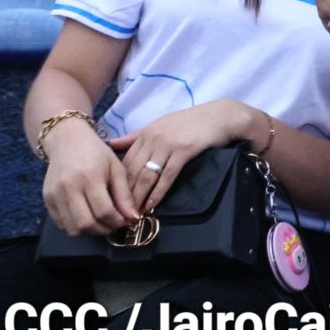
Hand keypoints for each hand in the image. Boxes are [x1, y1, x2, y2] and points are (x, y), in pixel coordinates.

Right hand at [42, 120, 137, 236]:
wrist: (67, 141)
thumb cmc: (96, 153)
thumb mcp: (116, 168)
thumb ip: (124, 194)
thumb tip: (132, 217)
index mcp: (90, 177)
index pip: (104, 211)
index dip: (118, 221)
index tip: (127, 220)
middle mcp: (68, 187)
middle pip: (86, 224)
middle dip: (104, 230)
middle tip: (114, 224)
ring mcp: (54, 194)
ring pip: (72, 228)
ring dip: (90, 232)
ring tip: (101, 222)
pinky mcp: (47, 199)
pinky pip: (61, 224)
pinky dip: (76, 227)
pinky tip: (87, 216)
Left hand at [108, 101, 251, 212]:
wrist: (220, 116)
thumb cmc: (191, 122)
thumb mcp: (160, 125)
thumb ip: (135, 136)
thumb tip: (110, 144)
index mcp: (145, 133)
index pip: (125, 162)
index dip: (118, 183)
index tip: (115, 199)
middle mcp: (153, 138)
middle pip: (133, 171)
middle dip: (125, 194)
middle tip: (121, 212)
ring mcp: (168, 144)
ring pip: (147, 175)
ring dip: (139, 197)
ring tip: (134, 213)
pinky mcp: (183, 151)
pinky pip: (167, 175)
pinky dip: (158, 192)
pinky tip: (152, 204)